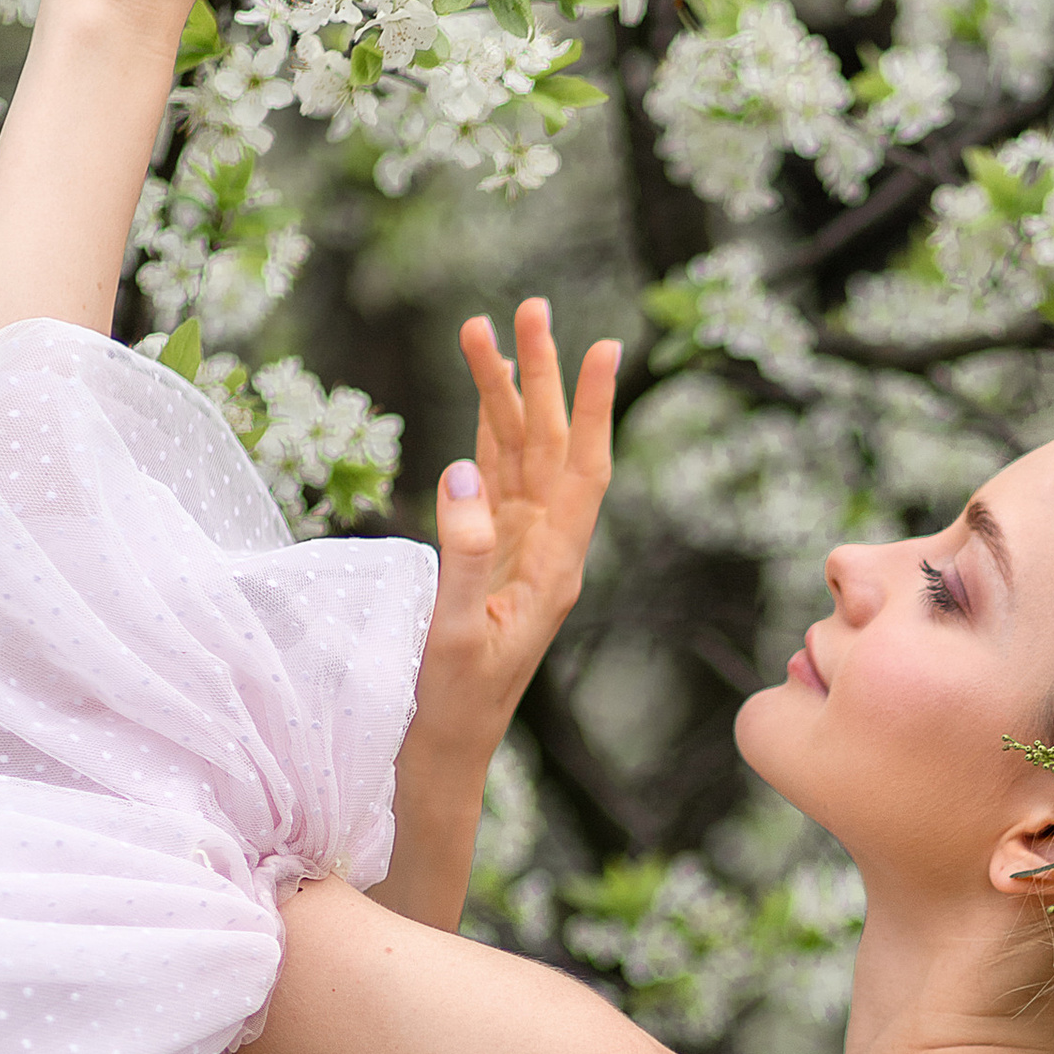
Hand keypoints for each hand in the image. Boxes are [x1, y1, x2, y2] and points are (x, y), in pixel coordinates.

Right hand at [417, 301, 619, 756]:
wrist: (446, 746)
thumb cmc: (455, 701)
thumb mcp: (457, 633)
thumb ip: (464, 553)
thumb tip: (462, 470)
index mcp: (555, 567)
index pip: (583, 471)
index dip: (595, 408)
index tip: (607, 346)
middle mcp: (546, 549)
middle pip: (551, 445)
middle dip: (541, 376)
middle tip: (530, 307)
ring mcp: (519, 549)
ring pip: (517, 454)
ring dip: (505, 393)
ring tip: (483, 328)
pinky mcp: (490, 554)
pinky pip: (493, 478)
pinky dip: (485, 431)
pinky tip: (483, 394)